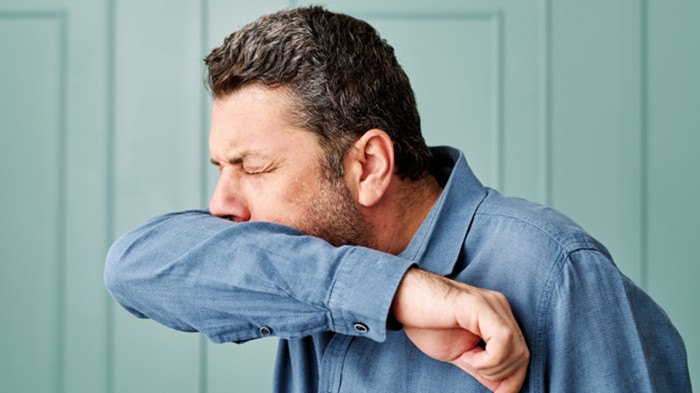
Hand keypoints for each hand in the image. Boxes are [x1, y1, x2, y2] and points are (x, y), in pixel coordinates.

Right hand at [391, 268, 528, 392]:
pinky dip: (488, 359)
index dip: (513, 382)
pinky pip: (502, 340)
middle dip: (503, 378)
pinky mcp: (480, 305)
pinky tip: (467, 355)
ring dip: (492, 368)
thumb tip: (503, 389)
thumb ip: (482, 367)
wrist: (402, 299)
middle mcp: (500, 308)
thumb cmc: (426, 323)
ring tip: (466, 359)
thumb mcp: (459, 353)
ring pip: (516, 351)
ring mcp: (492, 305)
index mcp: (497, 318)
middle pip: (523, 356)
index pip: (521, 356)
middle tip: (473, 369)